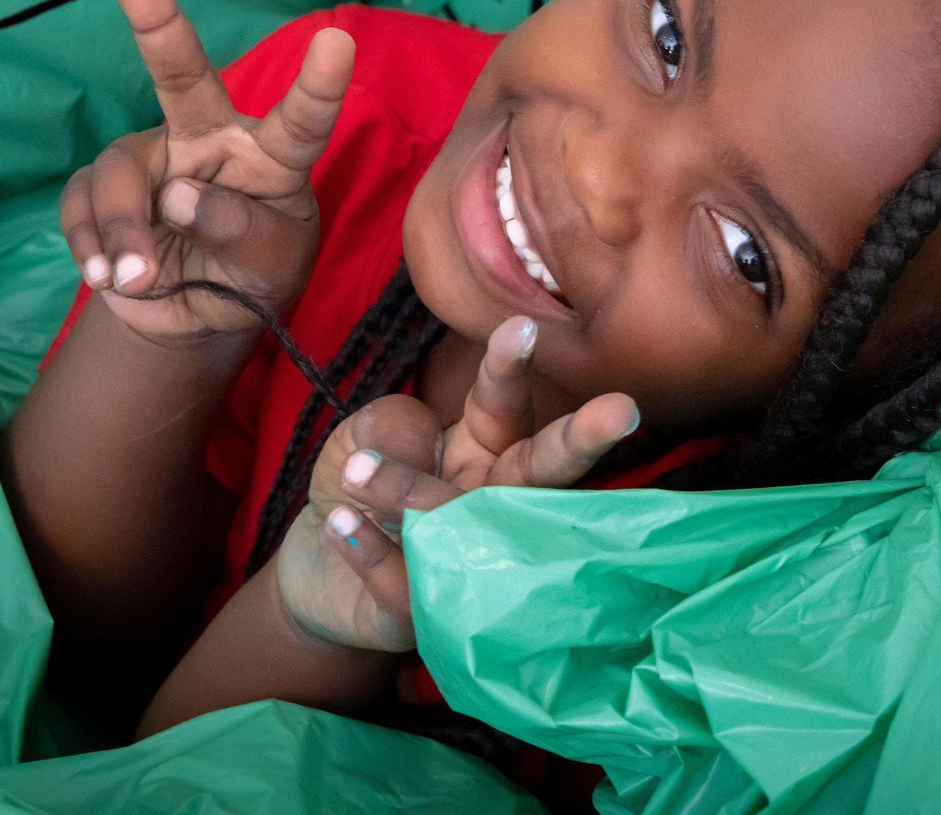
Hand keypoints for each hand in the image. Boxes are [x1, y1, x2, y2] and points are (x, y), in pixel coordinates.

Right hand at [57, 0, 354, 345]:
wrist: (194, 318)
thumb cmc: (253, 276)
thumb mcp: (272, 268)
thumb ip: (242, 234)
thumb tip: (179, 194)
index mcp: (272, 157)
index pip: (301, 122)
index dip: (318, 86)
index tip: (338, 41)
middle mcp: (211, 141)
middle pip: (184, 77)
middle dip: (157, 21)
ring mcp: (152, 159)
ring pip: (121, 170)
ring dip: (124, 229)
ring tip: (136, 278)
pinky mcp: (101, 188)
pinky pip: (81, 201)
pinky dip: (90, 243)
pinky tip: (106, 276)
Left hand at [275, 317, 639, 650]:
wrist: (320, 580)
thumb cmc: (357, 492)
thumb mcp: (360, 438)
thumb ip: (388, 426)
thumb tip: (417, 443)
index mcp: (482, 447)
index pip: (502, 402)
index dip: (511, 367)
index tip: (524, 327)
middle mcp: (490, 501)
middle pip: (542, 471)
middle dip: (579, 439)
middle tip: (620, 410)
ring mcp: (473, 560)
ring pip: (465, 524)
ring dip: (410, 491)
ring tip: (358, 470)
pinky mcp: (430, 613)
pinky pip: (411, 585)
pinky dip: (373, 552)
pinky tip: (343, 523)